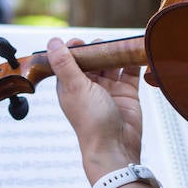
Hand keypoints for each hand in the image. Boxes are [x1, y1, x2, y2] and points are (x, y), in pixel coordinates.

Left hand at [46, 37, 143, 183]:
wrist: (116, 147)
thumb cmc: (91, 122)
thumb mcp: (75, 88)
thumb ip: (64, 64)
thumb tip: (52, 42)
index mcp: (71, 87)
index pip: (69, 61)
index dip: (73, 49)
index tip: (79, 41)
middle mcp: (89, 87)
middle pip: (92, 60)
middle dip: (96, 49)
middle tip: (101, 43)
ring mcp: (109, 90)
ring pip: (112, 64)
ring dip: (114, 53)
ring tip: (118, 44)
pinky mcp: (127, 93)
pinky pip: (130, 72)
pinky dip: (132, 61)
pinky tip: (134, 51)